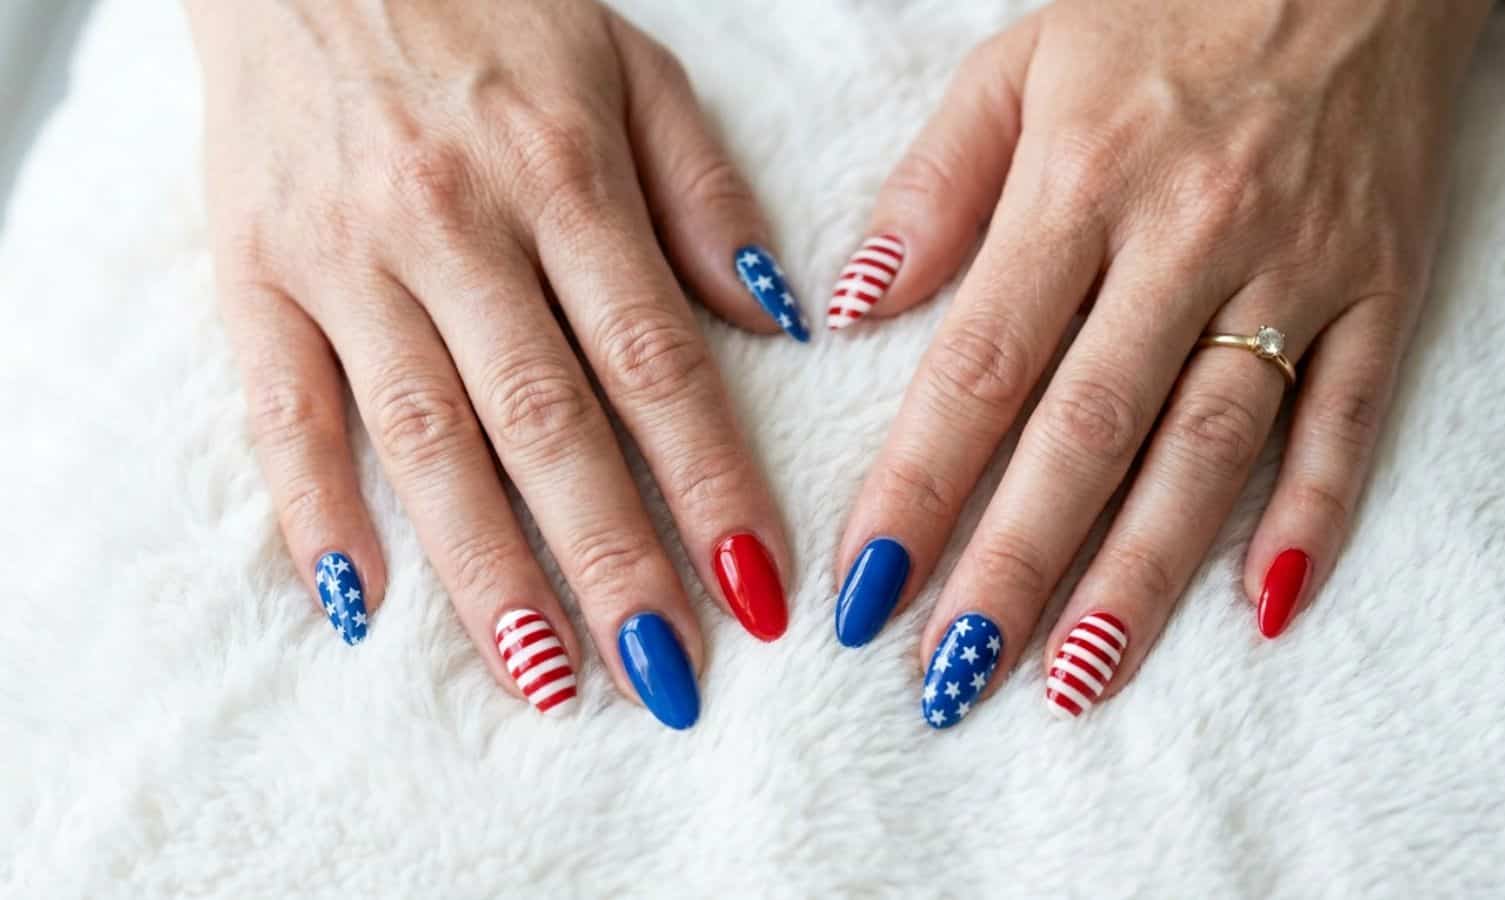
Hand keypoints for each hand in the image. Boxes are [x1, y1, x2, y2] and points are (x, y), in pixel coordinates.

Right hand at [188, 0, 804, 728]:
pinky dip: (316, 511)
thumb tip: (777, 319)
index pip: (652, 361)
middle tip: (667, 677)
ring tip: (546, 678)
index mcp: (563, 174)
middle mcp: (454, 224)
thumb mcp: (628, 66)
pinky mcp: (252, 271)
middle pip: (547, 423)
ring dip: (488, 571)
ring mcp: (345, 255)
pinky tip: (363, 604)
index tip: (758, 584)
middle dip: (615, 561)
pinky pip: (281, 411)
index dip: (709, 481)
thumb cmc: (488, 9)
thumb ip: (703, 192)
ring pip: (425, 439)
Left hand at [829, 0, 1493, 725]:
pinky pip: (1349, 420)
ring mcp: (1294, 272)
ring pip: (1209, 451)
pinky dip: (1314, 517)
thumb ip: (935, 187)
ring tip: (1077, 679)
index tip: (864, 589)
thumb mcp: (1019, 61)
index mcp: (1080, 184)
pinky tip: (1264, 610)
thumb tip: (854, 309)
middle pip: (1086, 434)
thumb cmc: (1163, 7)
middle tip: (952, 678)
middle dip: (1012, 566)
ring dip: (1140, 576)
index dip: (916, 489)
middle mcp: (1187, 240)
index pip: (979, 368)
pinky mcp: (1380, 290)